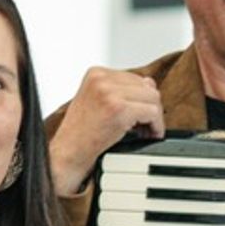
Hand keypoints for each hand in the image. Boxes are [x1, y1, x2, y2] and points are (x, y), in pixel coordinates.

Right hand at [45, 67, 166, 192]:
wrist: (68, 152)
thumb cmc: (81, 132)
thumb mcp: (97, 101)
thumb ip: (119, 90)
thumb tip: (150, 84)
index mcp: (96, 73)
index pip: (135, 78)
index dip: (141, 100)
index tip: (140, 116)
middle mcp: (102, 79)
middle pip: (147, 87)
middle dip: (150, 108)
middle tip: (146, 126)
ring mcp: (110, 93)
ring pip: (153, 98)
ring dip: (155, 118)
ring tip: (146, 131)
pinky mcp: (119, 109)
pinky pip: (153, 112)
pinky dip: (156, 126)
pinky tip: (149, 135)